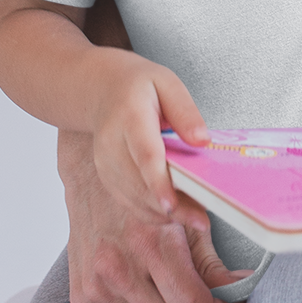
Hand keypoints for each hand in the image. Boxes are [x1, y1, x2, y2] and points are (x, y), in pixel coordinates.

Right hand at [58, 130, 249, 302]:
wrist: (91, 176)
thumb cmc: (149, 191)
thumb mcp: (189, 215)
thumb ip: (213, 262)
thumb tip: (239, 292)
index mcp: (150, 244)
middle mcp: (118, 271)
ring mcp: (96, 288)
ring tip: (180, 291)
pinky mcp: (82, 299)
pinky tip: (147, 285)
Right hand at [84, 50, 211, 223]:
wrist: (99, 90)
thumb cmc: (137, 85)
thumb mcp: (167, 83)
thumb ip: (185, 111)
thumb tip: (202, 141)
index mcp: (129, 117)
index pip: (145, 154)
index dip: (158, 182)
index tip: (173, 204)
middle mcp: (111, 145)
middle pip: (140, 184)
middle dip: (172, 207)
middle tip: (202, 220)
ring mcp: (105, 164)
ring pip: (134, 199)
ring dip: (165, 213)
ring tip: (196, 217)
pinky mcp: (107, 177)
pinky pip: (129, 201)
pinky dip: (152, 211)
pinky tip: (175, 212)